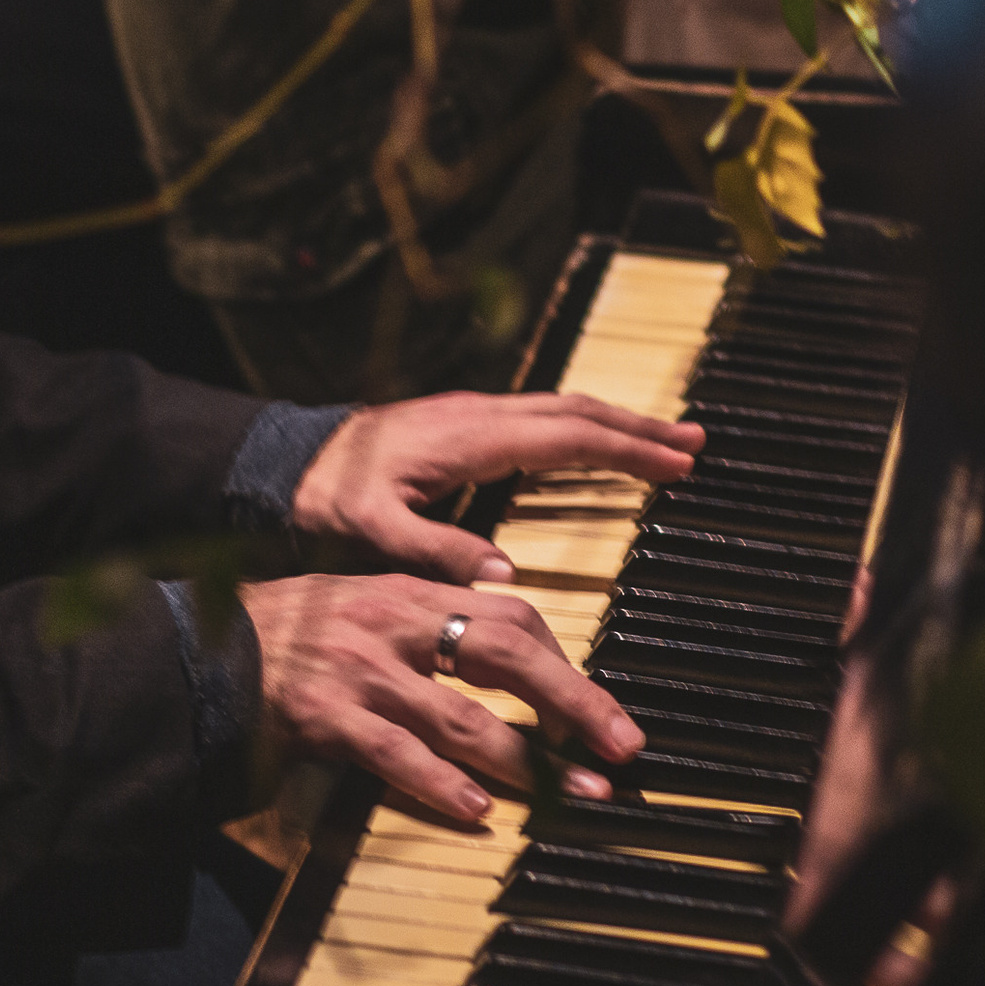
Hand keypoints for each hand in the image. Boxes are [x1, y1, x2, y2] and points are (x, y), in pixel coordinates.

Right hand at [240, 573, 646, 822]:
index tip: (591, 701)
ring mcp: (360, 673)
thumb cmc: (281, 633)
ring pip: (462, 717)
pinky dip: (440, 785)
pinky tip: (476, 812)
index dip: (561, 658)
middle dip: (574, 702)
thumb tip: (494, 631)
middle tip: (621, 745)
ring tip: (570, 793)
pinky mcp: (325, 718)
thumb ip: (423, 616)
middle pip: (508, 653)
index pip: (509, 612)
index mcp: (407, 592)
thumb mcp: (358, 603)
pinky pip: (395, 755)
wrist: (194, 652)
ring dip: (525, 762)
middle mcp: (392, 624)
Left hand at [290, 392, 703, 583]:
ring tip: (668, 441)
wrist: (288, 461)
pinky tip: (599, 444)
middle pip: (579, 413)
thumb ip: (434, 549)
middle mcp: (481, 417)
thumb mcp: (370, 528)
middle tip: (696, 445)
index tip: (675, 466)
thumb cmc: (325, 496)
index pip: (569, 436)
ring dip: (618, 424)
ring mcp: (474, 416)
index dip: (628, 451)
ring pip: (563, 410)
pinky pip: (542, 420)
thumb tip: (500, 574)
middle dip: (641, 429)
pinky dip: (584, 429)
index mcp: (471, 439)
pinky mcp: (465, 425)